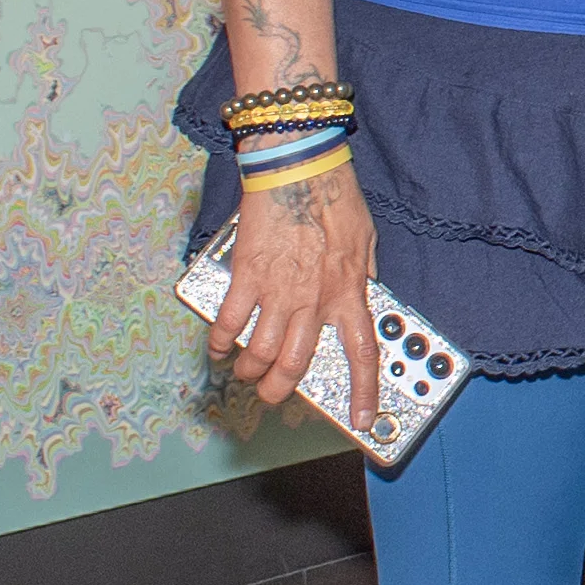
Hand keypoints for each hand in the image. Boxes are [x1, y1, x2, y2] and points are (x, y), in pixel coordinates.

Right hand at [211, 160, 380, 418]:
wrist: (299, 166)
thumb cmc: (334, 197)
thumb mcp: (366, 240)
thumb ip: (363, 276)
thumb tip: (362, 297)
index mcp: (349, 292)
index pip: (362, 353)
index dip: (363, 391)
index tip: (361, 419)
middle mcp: (314, 300)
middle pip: (297, 365)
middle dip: (283, 391)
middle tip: (275, 396)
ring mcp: (278, 291)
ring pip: (260, 353)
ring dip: (251, 372)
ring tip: (246, 374)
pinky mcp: (246, 277)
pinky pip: (230, 324)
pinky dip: (220, 343)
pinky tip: (218, 349)